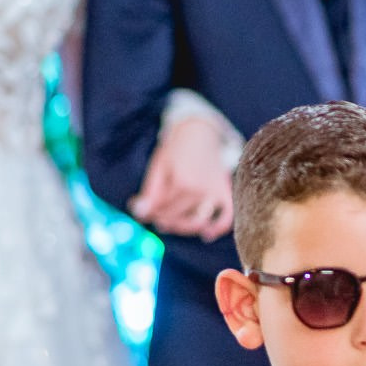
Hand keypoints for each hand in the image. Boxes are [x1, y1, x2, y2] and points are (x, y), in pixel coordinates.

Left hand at [130, 116, 233, 239]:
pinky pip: (226, 217)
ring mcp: (213, 191)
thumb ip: (150, 192)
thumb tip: (139, 214)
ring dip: (183, 227)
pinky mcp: (225, 191)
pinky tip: (206, 235)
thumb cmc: (176, 148)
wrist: (200, 131)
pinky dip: (217, 228)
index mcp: (181, 181)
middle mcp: (199, 189)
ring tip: (174, 223)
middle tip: (157, 217)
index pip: (162, 209)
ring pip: (198, 221)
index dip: (149, 212)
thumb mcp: (159, 167)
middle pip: (178, 217)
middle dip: (163, 219)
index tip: (143, 210)